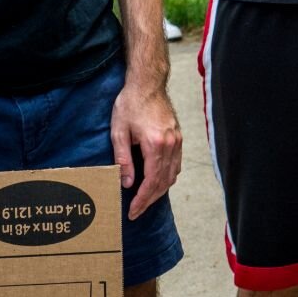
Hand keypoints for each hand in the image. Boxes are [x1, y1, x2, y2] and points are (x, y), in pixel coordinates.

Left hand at [110, 82, 181, 220]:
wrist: (147, 84)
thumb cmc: (130, 105)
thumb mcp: (119, 132)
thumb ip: (124, 159)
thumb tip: (127, 182)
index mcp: (155, 144)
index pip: (151, 180)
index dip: (142, 199)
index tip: (133, 211)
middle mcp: (171, 144)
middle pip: (164, 181)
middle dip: (150, 199)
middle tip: (137, 211)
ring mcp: (177, 141)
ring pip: (173, 174)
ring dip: (160, 190)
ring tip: (145, 200)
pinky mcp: (178, 138)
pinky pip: (176, 164)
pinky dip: (167, 177)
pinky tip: (157, 181)